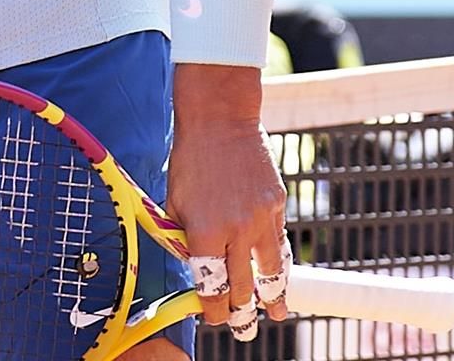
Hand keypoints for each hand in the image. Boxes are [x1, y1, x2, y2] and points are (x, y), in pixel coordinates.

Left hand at [168, 76, 291, 337]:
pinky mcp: (278, 206)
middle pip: (242, 286)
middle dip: (242, 313)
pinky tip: (280, 278)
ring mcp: (261, 219)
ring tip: (276, 316)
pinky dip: (279, 265)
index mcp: (203, 231)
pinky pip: (278, 244)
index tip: (213, 318)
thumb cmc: (189, 162)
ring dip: (272, 298)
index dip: (213, 308)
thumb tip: (194, 269)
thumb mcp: (173, 202)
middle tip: (243, 330)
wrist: (220, 122)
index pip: (211, 284)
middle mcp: (236, 230)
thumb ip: (183, 237)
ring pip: (271, 272)